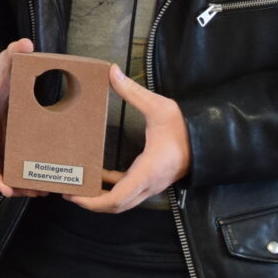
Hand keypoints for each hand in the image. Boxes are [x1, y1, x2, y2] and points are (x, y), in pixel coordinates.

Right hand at [0, 38, 49, 198]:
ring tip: (44, 192)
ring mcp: (3, 142)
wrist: (8, 78)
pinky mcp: (15, 144)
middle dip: (12, 185)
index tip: (5, 188)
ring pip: (8, 169)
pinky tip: (47, 182)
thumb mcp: (6, 63)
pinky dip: (30, 174)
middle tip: (33, 193)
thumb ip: (12, 53)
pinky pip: (19, 163)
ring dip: (23, 184)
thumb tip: (23, 44)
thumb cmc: (3, 74)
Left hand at [65, 65, 190, 212]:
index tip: (73, 195)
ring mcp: (151, 185)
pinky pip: (129, 192)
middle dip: (90, 203)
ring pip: (122, 202)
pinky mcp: (152, 180)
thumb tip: (111, 71)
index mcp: (147, 171)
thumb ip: (133, 91)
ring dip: (100, 198)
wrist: (210, 140)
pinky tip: (99, 175)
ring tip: (78, 187)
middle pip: (115, 206)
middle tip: (67, 192)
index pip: (116, 199)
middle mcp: (149, 184)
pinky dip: (112, 188)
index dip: (92, 202)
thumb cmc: (185, 127)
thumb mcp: (159, 107)